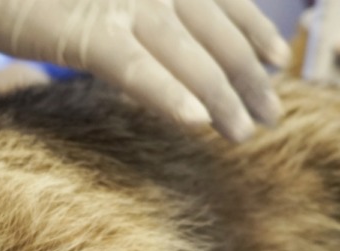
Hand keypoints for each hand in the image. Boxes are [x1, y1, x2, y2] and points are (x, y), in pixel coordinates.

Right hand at [0, 0, 291, 140]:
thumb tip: (164, 46)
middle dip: (246, 78)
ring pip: (185, 54)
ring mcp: (118, 4)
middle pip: (214, 32)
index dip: (253, 34)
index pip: (222, 1)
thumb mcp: (94, 4)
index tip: (273, 65)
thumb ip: (134, 16)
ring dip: (221, 96)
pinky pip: (135, 68)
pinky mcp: (84, 34)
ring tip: (243, 132)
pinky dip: (166, 93)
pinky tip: (194, 121)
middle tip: (268, 116)